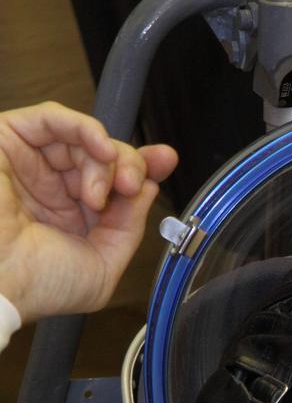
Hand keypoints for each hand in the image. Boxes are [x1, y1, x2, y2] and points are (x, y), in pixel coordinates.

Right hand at [0, 101, 177, 322]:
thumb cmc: (39, 284)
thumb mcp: (103, 265)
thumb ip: (128, 227)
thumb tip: (147, 189)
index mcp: (71, 219)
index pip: (112, 182)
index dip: (140, 168)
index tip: (164, 163)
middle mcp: (51, 189)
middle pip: (103, 157)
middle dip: (129, 166)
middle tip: (131, 187)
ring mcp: (30, 164)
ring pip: (83, 139)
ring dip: (107, 158)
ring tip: (104, 191)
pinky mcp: (7, 140)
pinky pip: (52, 118)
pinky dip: (85, 128)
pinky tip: (103, 151)